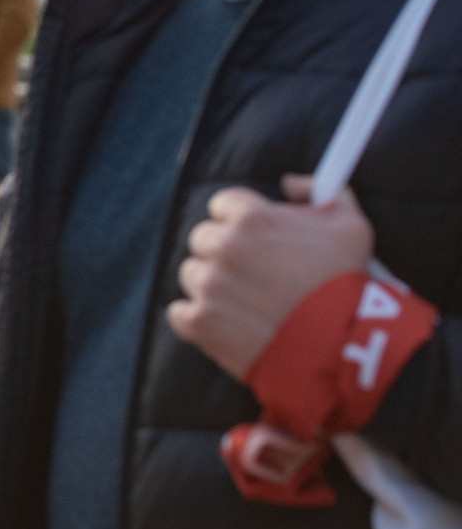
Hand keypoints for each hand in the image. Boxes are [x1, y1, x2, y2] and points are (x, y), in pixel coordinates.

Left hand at [170, 176, 374, 381]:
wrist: (340, 345)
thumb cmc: (346, 282)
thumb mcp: (350, 226)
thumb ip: (320, 193)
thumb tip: (289, 183)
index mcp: (252, 217)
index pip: (223, 204)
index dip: (238, 220)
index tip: (253, 237)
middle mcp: (224, 246)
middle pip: (203, 239)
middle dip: (223, 252)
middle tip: (251, 272)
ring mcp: (208, 284)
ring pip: (192, 274)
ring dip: (211, 285)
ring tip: (244, 301)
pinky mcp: (200, 321)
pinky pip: (179, 312)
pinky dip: (196, 318)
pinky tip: (224, 322)